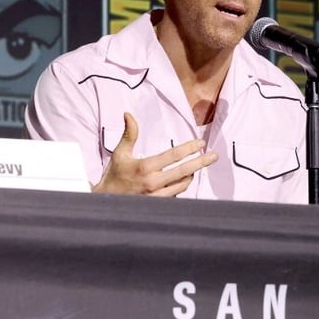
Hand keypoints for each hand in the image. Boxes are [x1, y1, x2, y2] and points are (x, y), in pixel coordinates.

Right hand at [92, 112, 217, 196]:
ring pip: (183, 184)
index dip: (190, 148)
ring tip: (197, 166)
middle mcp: (153, 182)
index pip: (173, 155)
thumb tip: (128, 114)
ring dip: (191, 174)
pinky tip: (185, 179)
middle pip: (184, 171)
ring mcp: (156, 195)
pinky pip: (176, 194)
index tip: (201, 143)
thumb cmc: (113, 175)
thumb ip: (129, 134)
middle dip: (201, 162)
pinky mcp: (157, 204)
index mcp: (145, 167)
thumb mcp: (119, 153)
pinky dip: (182, 185)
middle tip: (214, 156)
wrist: (104, 201)